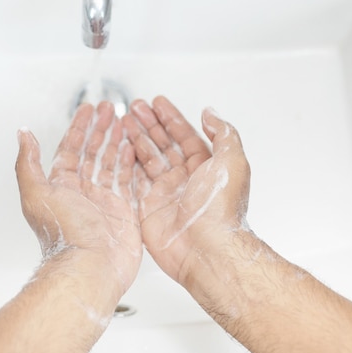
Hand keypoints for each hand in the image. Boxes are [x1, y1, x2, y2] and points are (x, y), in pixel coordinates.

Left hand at [16, 102, 141, 293]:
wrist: (91, 267)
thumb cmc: (64, 234)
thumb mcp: (37, 192)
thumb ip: (28, 162)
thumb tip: (22, 135)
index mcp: (62, 185)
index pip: (71, 149)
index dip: (79, 127)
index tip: (87, 110)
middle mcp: (83, 191)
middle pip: (93, 152)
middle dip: (101, 129)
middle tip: (109, 109)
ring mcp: (105, 201)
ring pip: (112, 163)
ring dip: (117, 141)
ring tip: (125, 123)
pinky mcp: (124, 211)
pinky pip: (129, 181)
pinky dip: (132, 163)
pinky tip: (135, 149)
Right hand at [123, 96, 250, 286]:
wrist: (206, 249)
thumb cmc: (221, 210)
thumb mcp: (232, 161)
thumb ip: (223, 133)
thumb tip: (211, 113)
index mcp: (205, 167)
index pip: (184, 135)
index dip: (171, 117)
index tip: (158, 103)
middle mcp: (185, 179)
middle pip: (163, 144)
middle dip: (149, 123)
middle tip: (135, 107)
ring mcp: (166, 193)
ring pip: (147, 158)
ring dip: (136, 138)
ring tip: (123, 121)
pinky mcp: (148, 208)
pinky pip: (135, 180)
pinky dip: (126, 163)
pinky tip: (119, 149)